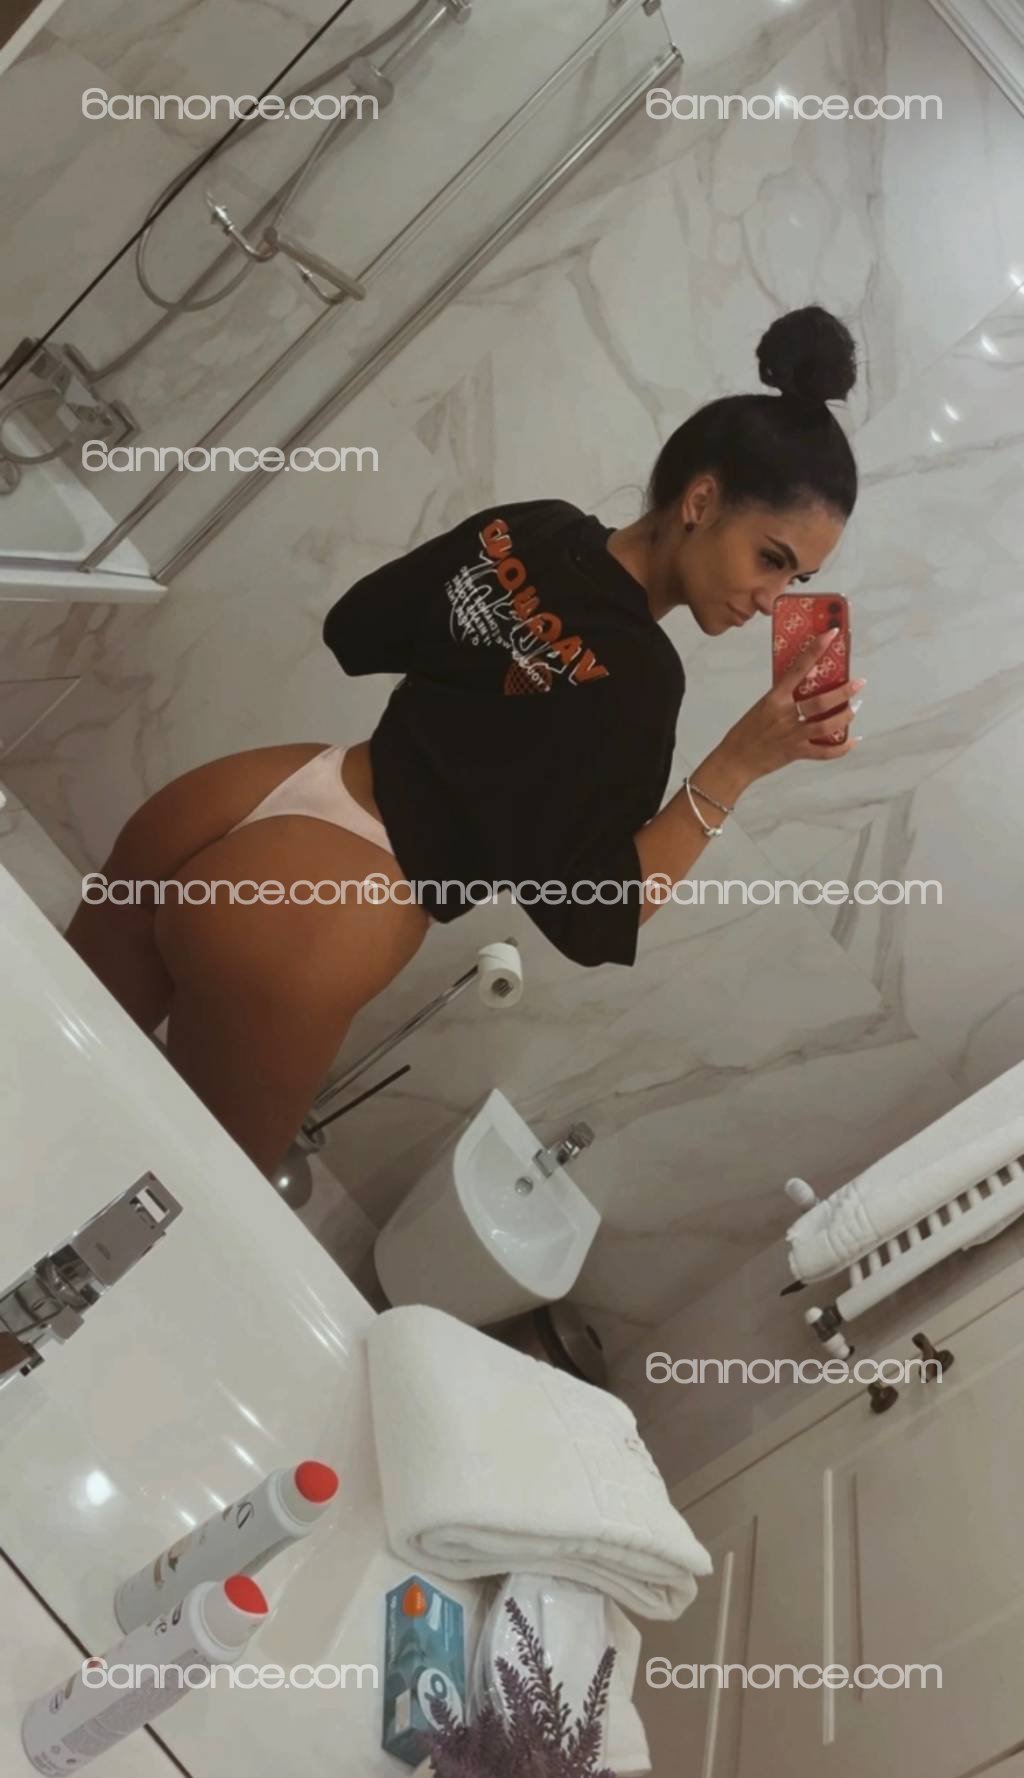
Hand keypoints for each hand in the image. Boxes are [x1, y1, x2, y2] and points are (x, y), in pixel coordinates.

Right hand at [714, 629, 863, 784]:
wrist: (736, 759)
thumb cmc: (748, 730)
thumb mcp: (763, 706)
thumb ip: (784, 696)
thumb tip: (809, 681)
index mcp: (775, 698)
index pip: (798, 667)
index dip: (816, 649)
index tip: (832, 634)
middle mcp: (785, 714)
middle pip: (820, 702)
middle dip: (844, 691)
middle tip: (859, 683)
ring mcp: (792, 735)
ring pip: (826, 725)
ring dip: (845, 716)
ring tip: (855, 708)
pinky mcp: (796, 752)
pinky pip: (824, 752)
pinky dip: (841, 748)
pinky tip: (851, 741)